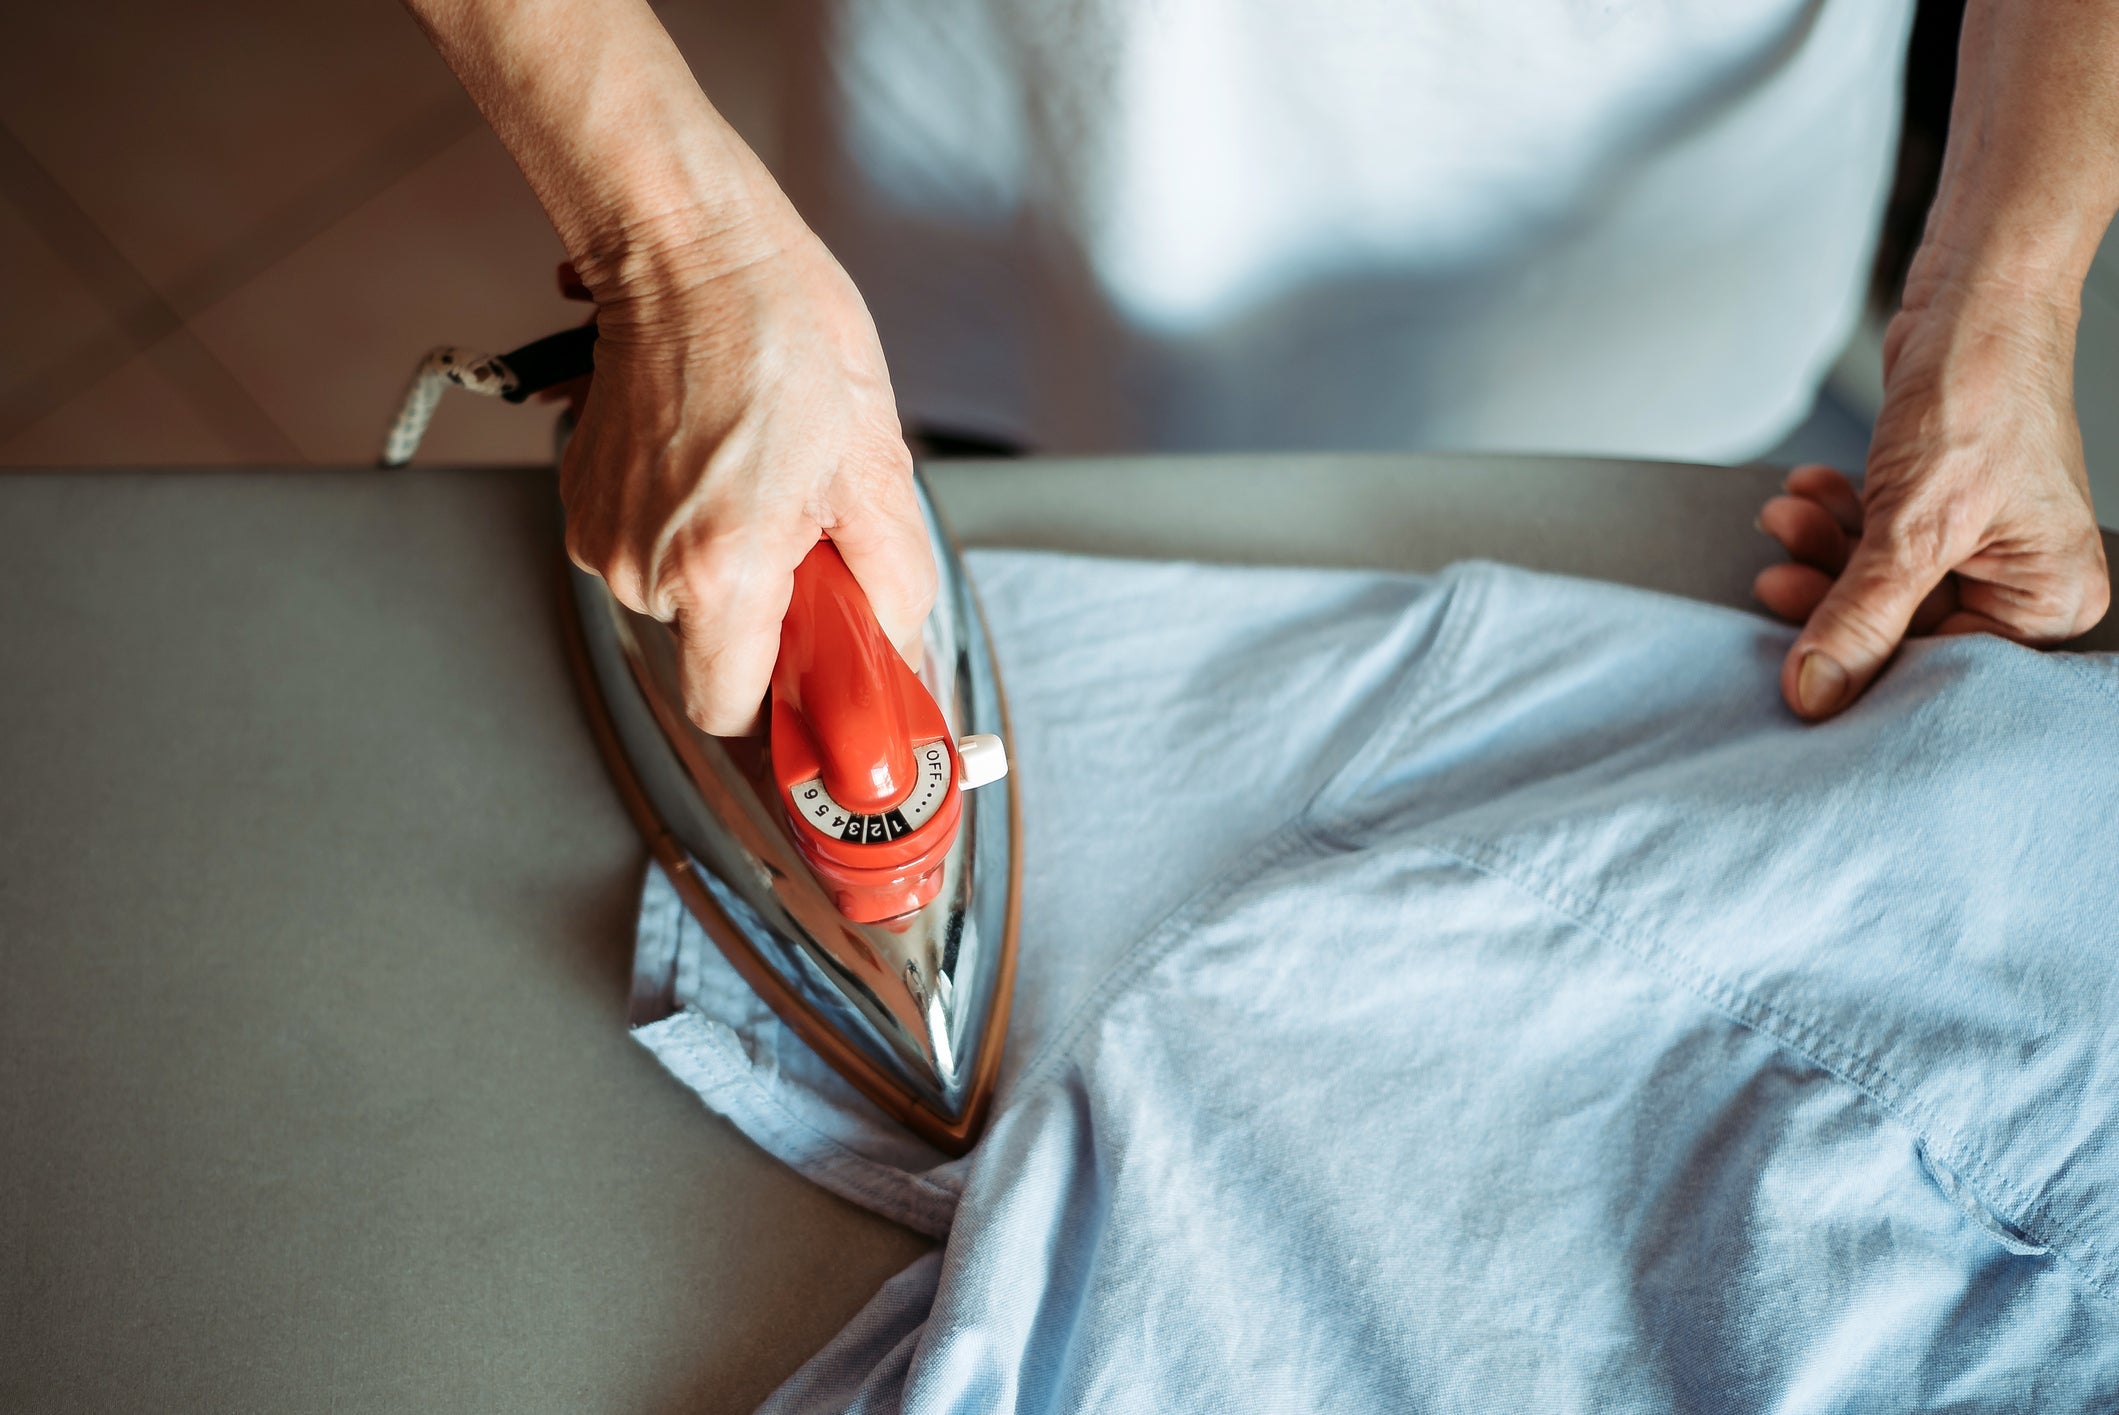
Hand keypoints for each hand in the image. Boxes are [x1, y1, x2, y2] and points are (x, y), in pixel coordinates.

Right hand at [559, 224, 935, 735]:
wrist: (688, 246)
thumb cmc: (779, 331)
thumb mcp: (875, 467)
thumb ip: (892, 587)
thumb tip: (899, 656)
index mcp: (717, 568)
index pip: (728, 715)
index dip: (780, 719)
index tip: (823, 708)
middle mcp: (642, 563)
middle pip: (713, 652)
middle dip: (773, 618)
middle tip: (814, 545)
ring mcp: (603, 531)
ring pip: (684, 599)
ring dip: (736, 566)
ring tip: (767, 480)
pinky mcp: (583, 498)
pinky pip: (653, 550)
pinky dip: (696, 528)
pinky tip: (725, 463)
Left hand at [1754, 276, 2107, 719]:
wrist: (1973, 297)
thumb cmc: (1981, 392)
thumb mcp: (1914, 525)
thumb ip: (1862, 617)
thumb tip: (1815, 695)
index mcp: (2049, 599)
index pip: (1943, 669)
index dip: (1867, 670)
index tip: (1798, 673)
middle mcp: (2020, 580)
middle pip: (1902, 630)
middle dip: (1831, 596)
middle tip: (1773, 583)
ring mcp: (1977, 545)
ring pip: (1876, 583)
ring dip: (1822, 551)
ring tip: (1786, 517)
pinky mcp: (1935, 510)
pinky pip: (1873, 540)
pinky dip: (1836, 518)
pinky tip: (1808, 492)